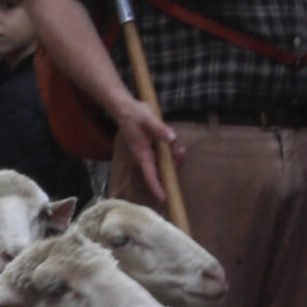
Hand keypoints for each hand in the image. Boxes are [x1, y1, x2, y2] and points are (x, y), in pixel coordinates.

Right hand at [114, 93, 183, 207]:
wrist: (126, 107)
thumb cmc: (134, 114)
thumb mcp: (148, 119)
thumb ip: (160, 129)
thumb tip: (172, 138)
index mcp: (142, 153)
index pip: (150, 174)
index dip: (156, 187)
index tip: (163, 199)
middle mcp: (146, 155)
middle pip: (160, 170)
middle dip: (172, 169)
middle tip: (181, 156)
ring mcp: (150, 151)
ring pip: (165, 161)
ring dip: (174, 158)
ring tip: (180, 150)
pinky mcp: (153, 145)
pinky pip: (165, 153)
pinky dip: (172, 151)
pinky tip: (175, 143)